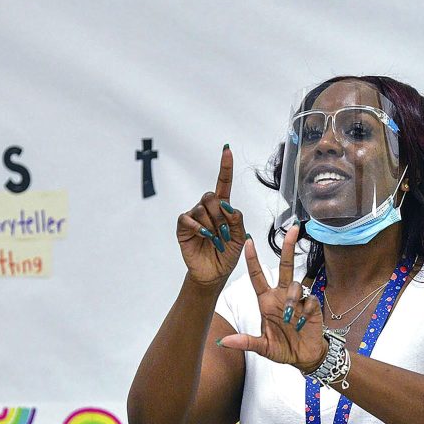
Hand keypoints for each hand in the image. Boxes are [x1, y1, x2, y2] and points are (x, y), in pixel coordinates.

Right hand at [176, 145, 246, 289]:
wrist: (214, 273)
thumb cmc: (227, 254)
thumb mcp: (240, 237)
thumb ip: (237, 219)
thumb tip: (227, 205)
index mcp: (223, 207)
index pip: (223, 183)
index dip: (225, 167)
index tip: (226, 150)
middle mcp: (207, 209)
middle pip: (211, 196)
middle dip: (220, 215)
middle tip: (225, 233)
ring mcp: (194, 216)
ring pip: (202, 208)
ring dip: (212, 226)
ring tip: (216, 240)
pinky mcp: (183, 227)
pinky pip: (188, 218)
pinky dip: (199, 228)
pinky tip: (205, 237)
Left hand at [218, 227, 327, 371]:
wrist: (305, 357)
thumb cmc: (282, 348)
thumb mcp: (262, 347)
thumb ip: (246, 342)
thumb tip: (224, 342)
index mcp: (266, 302)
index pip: (258, 277)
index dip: (252, 260)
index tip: (248, 241)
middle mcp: (282, 296)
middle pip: (285, 267)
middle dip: (289, 247)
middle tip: (293, 229)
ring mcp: (299, 299)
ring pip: (297, 285)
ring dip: (293, 300)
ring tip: (291, 320)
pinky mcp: (313, 306)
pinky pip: (310, 300)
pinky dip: (306, 311)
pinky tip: (303, 323)